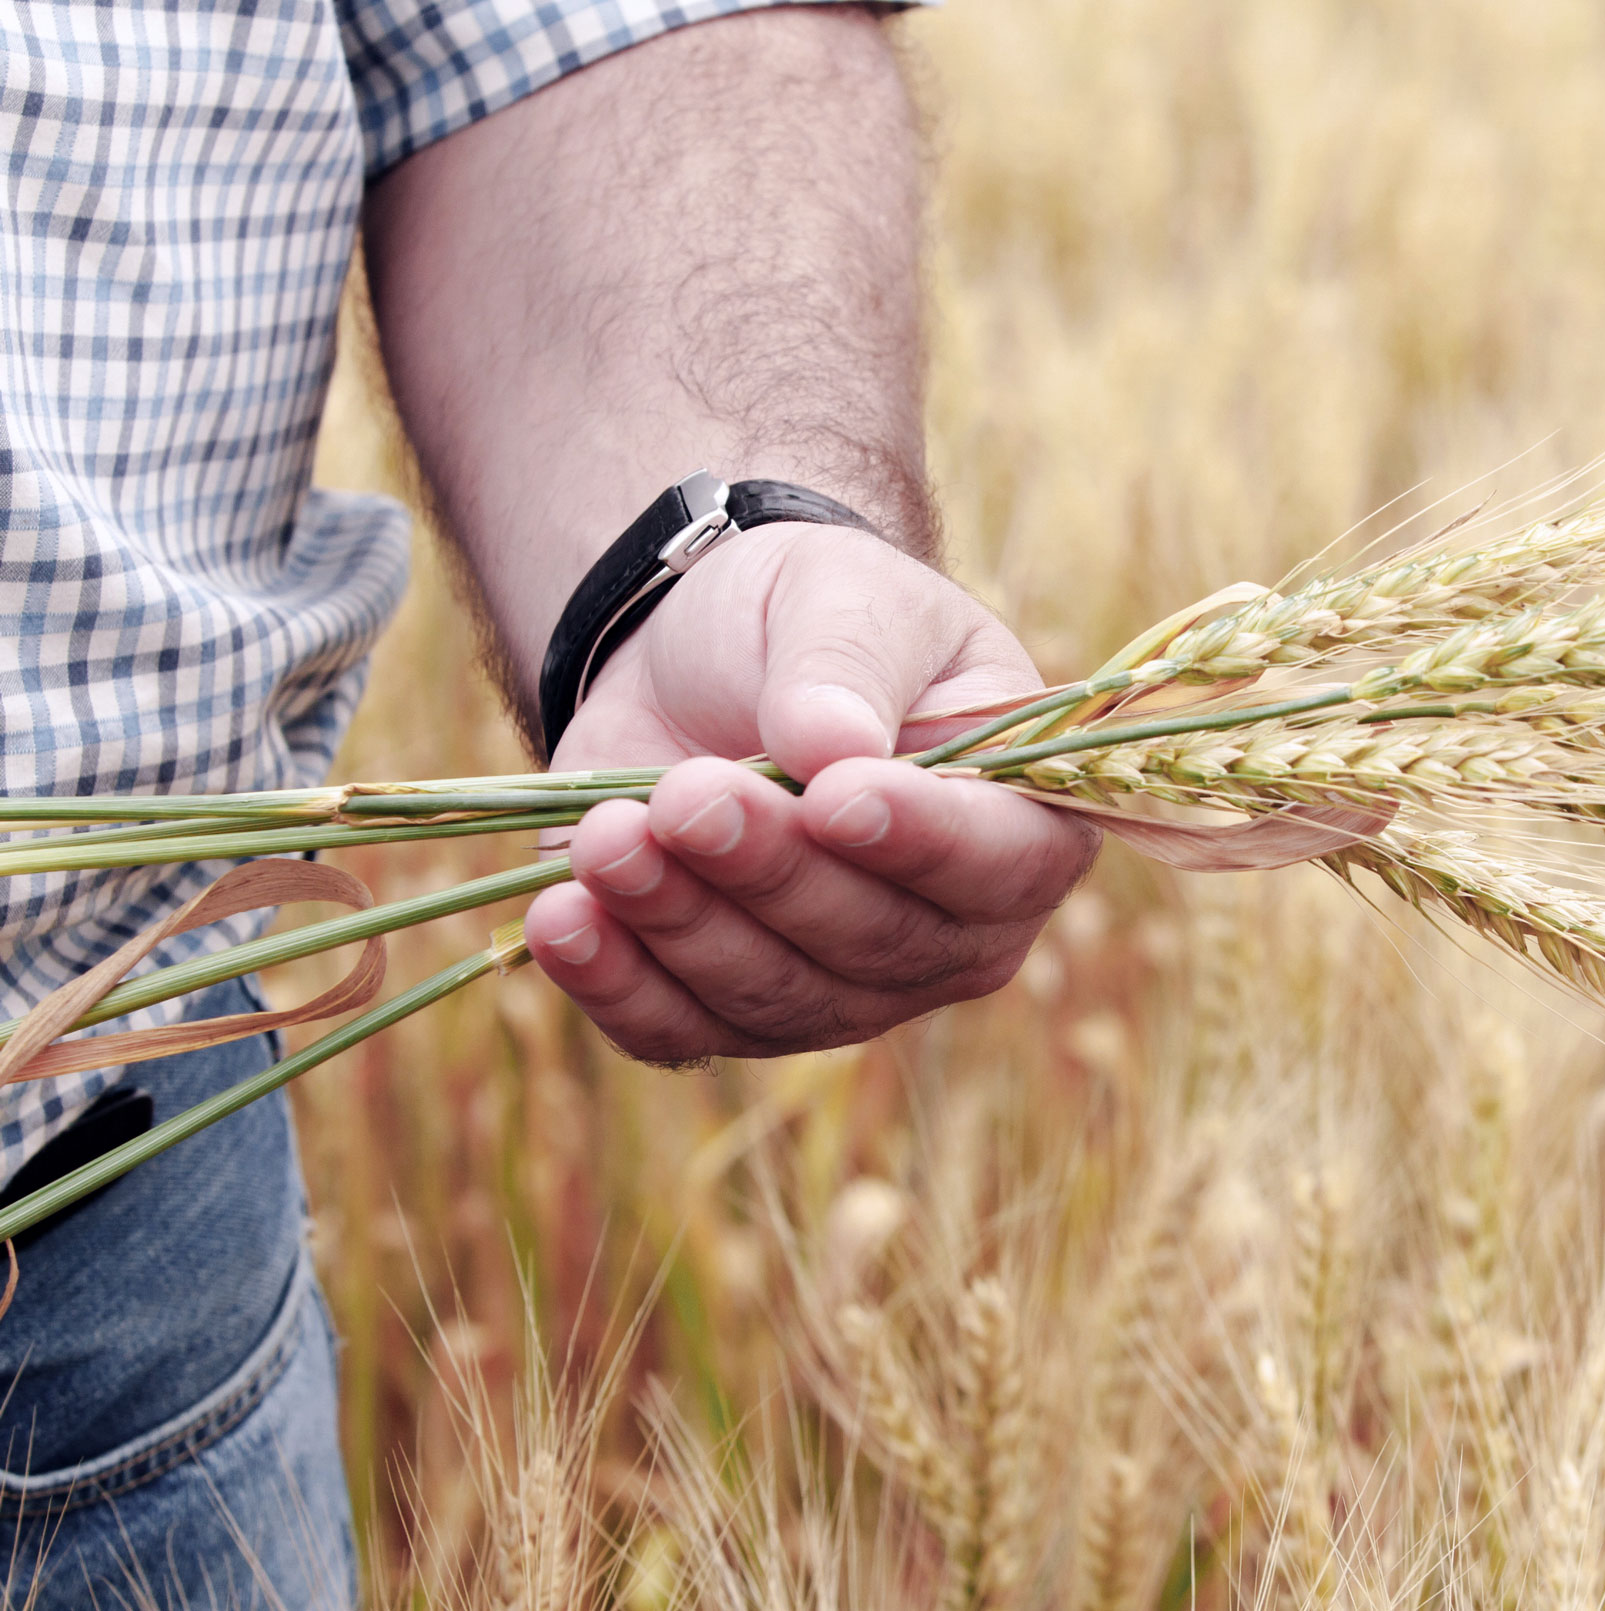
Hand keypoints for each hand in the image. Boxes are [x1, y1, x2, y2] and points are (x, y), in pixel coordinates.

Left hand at [520, 522, 1098, 1062]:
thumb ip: (846, 665)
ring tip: (605, 836)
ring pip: (773, 995)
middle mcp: (948, 932)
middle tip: (686, 795)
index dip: (925, 843)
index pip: (1003, 864)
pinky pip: (679, 1030)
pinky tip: (561, 917)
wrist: (698, 658)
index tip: (835, 797)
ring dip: (681, 923)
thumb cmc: (810, 619)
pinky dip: (615, 982)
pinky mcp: (728, 1010)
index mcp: (1019, 824)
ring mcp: (842, 989)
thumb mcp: (840, 597)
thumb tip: (831, 749)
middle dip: (770, 872)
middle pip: (876, 943)